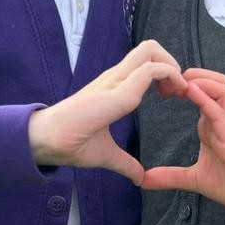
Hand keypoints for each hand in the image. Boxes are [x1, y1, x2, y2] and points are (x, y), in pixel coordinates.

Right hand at [28, 41, 185, 184]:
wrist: (47, 143)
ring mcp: (114, 81)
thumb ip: (125, 163)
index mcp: (113, 87)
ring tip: (176, 92)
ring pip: (150, 50)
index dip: (164, 72)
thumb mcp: (106, 155)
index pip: (143, 62)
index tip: (172, 96)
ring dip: (170, 66)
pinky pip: (148, 71)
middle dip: (171, 62)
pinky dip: (167, 76)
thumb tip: (139, 176)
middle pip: (149, 47)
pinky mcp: (116, 92)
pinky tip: (171, 95)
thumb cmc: (70, 144)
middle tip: (177, 91)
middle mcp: (115, 78)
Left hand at [141, 69, 224, 224]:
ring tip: (181, 82)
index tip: (160, 88)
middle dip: (193, 74)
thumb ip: (170, 177)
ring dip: (202, 81)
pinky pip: (222, 112)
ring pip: (222, 89)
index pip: (199, 92)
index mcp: (210, 125)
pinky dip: (207, 100)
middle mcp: (219, 120)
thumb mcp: (194, 180)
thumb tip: (143, 180)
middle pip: (213, 81)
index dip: (180, 84)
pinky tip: (192, 93)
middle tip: (170, 79)